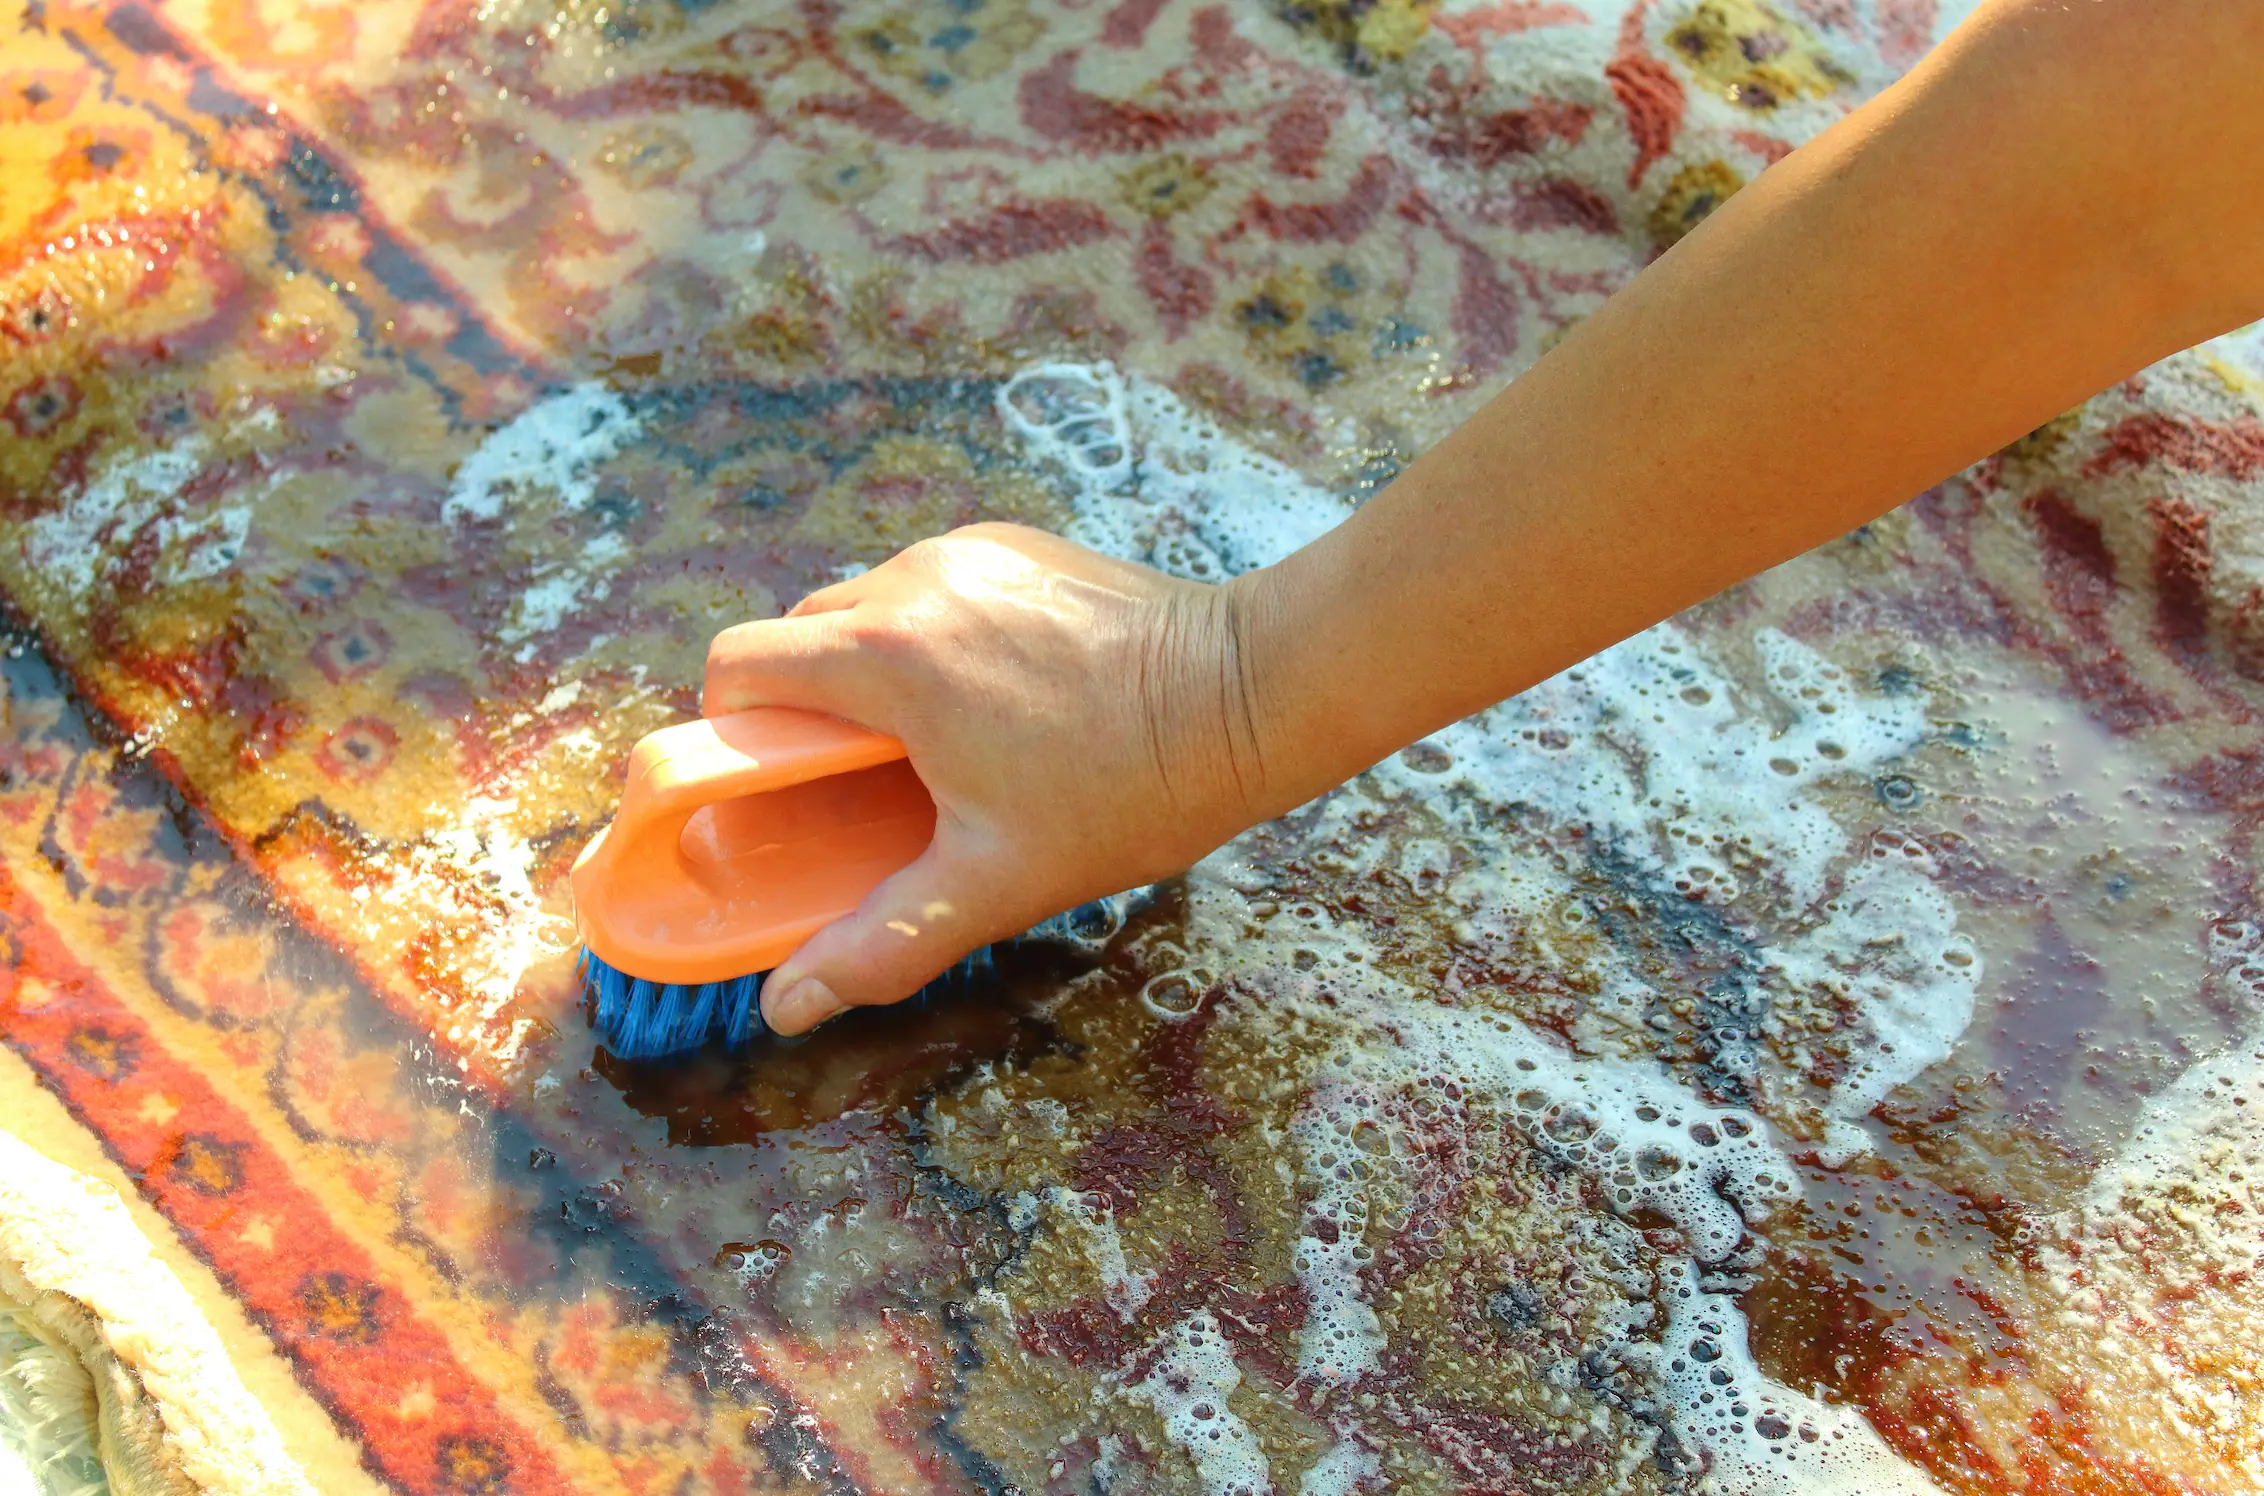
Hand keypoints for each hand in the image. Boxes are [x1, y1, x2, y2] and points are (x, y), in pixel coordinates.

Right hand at [704, 524, 1268, 1034]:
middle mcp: (914, 581)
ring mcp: (968, 550)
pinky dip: (934, 640)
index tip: (777, 788)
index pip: (740, 665)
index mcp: (890, 657)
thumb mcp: (996, 881)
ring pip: (865, 608)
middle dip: (809, 712)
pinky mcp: (1015, 542)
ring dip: (873, 675)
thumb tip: (786, 1006)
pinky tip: (997, 701)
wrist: (1250, 696)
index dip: (733, 730)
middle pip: (798, 636)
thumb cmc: (1129, 787)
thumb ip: (880, 942)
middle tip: (864, 788)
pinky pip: (931, 588)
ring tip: (941, 749)